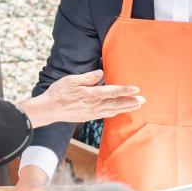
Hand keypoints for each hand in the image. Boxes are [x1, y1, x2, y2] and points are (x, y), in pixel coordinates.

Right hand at [19, 70, 143, 127]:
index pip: (113, 92)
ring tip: (136, 106)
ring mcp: (92, 113)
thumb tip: (101, 74)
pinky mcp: (88, 117)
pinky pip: (105, 115)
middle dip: (131, 102)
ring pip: (113, 111)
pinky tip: (119, 111)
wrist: (48, 110)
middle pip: (117, 104)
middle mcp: (94, 106)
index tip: (137, 90)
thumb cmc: (59, 93)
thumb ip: (88, 77)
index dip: (126, 91)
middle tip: (143, 101)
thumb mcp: (72, 80)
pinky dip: (115, 113)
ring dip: (125, 108)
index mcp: (91, 95)